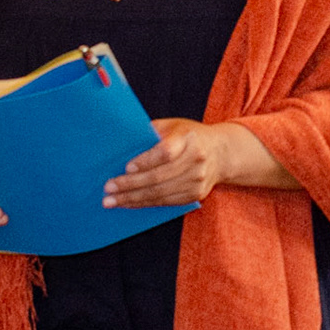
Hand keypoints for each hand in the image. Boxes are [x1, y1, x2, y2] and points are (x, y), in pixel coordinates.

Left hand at [105, 118, 229, 209]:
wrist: (222, 153)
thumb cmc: (189, 135)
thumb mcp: (173, 126)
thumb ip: (152, 132)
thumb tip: (121, 144)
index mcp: (189, 139)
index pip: (166, 153)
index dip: (146, 161)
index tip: (126, 167)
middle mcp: (196, 160)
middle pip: (159, 177)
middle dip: (130, 185)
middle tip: (108, 188)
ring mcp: (197, 180)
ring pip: (160, 193)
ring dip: (133, 199)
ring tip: (112, 201)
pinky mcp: (195, 195)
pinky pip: (166, 202)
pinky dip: (145, 204)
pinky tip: (129, 203)